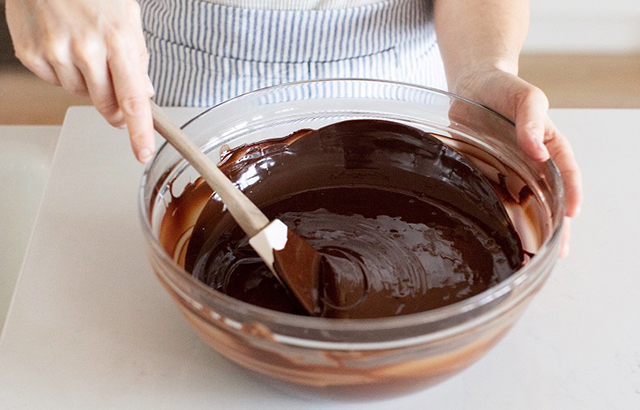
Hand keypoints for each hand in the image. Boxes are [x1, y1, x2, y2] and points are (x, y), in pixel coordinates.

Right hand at [5, 0, 154, 162]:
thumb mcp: (127, 17)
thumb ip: (137, 58)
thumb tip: (144, 93)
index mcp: (117, 40)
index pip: (132, 99)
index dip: (139, 131)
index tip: (143, 153)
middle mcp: (85, 49)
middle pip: (106, 105)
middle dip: (114, 106)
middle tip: (114, 86)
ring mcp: (55, 53)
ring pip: (79, 94)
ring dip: (87, 82)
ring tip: (82, 48)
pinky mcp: (31, 54)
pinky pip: (54, 82)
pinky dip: (62, 71)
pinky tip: (62, 46)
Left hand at [453, 69, 582, 256]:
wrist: (471, 85)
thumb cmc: (502, 88)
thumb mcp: (524, 96)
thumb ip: (532, 120)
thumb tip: (537, 150)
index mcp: (548, 143)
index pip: (566, 170)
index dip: (572, 191)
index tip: (573, 213)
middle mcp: (531, 161)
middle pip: (550, 196)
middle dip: (556, 224)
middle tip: (558, 250)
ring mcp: (509, 170)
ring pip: (524, 203)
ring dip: (530, 228)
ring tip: (533, 255)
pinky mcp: (487, 174)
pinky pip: (495, 198)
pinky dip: (500, 218)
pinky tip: (500, 239)